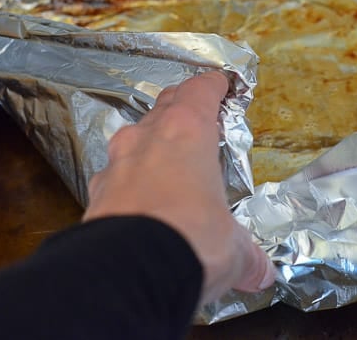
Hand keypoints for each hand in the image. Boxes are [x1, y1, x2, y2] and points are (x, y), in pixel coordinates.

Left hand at [83, 72, 274, 303]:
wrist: (126, 274)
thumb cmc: (190, 241)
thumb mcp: (233, 250)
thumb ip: (248, 257)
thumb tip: (261, 274)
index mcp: (187, 133)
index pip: (199, 92)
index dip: (212, 84)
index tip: (219, 82)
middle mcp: (146, 139)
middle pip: (163, 106)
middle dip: (180, 107)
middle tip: (194, 115)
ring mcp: (115, 164)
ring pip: (134, 139)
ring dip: (150, 144)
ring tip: (164, 160)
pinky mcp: (95, 194)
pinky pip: (114, 175)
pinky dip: (128, 182)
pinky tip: (136, 202)